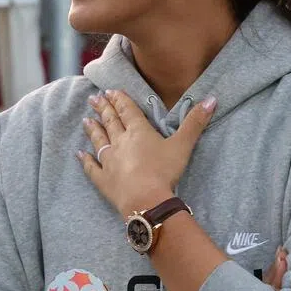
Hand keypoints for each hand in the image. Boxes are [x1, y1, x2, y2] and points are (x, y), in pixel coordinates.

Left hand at [78, 89, 216, 216]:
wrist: (145, 199)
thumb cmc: (164, 171)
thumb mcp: (183, 145)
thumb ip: (195, 122)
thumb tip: (211, 99)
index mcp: (139, 132)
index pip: (127, 111)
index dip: (119, 100)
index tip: (110, 91)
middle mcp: (120, 142)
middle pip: (110, 122)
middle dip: (103, 109)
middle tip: (93, 99)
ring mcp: (109, 160)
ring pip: (98, 140)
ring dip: (92, 129)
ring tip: (86, 119)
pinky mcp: (103, 179)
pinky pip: (91, 167)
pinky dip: (85, 160)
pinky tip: (79, 154)